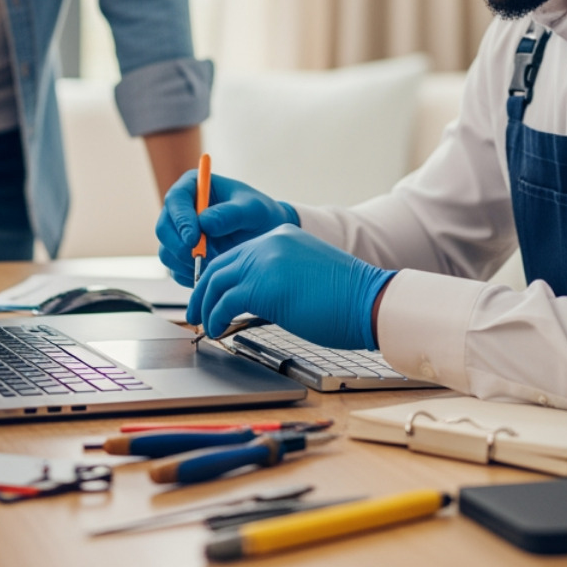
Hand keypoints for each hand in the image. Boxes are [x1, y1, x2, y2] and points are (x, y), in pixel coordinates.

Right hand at [156, 170, 296, 285]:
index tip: (194, 239)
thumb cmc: (260, 216)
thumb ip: (231, 214)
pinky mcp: (181, 257)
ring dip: (187, 263)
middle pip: (163, 228)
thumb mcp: (253, 210)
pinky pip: (175, 270)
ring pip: (167, 252)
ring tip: (216, 264)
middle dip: (179, 246)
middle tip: (201, 259)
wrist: (265, 238)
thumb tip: (204, 222)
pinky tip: (211, 271)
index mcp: (193, 187)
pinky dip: (190, 275)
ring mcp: (178, 235)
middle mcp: (181, 210)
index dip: (180, 220)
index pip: (175, 200)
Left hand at [188, 224, 395, 349]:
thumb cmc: (347, 298)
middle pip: (219, 265)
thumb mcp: (306, 274)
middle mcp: (269, 243)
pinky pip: (225, 302)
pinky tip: (217, 329)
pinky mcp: (263, 286)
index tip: (209, 295)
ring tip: (203, 324)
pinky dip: (215, 317)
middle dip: (202, 291)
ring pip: (216, 282)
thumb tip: (253, 300)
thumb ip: (278, 277)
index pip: (236, 254)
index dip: (217, 276)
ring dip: (205, 306)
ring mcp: (265, 262)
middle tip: (195, 311)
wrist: (370, 301)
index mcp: (280, 236)